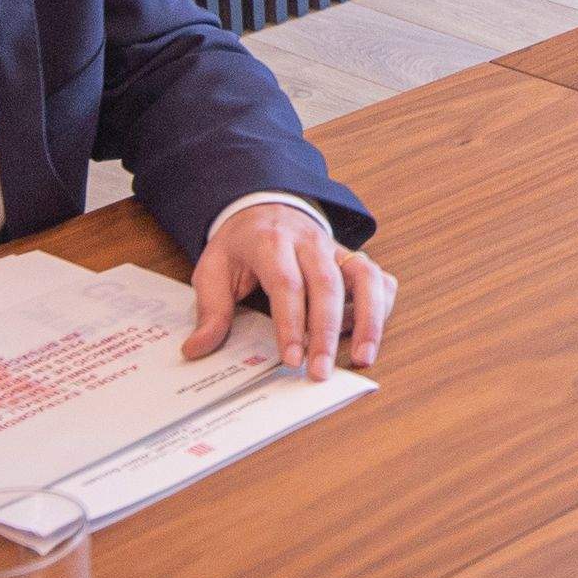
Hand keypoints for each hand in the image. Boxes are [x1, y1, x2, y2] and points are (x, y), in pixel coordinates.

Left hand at [187, 199, 396, 380]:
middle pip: (327, 284)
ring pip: (365, 276)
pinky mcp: (353, 258)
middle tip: (320, 372)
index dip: (291, 323)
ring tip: (362, 358)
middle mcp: (309, 242)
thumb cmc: (240, 245)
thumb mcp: (212, 269)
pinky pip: (379, 278)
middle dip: (326, 332)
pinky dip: (380, 306)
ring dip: (369, 319)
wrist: (264, 206)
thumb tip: (197, 349)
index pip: (286, 283)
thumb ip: (210, 310)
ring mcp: (336, 249)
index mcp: (270, 241)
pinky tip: (367, 334)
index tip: (291, 359)